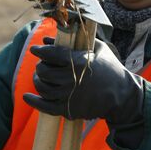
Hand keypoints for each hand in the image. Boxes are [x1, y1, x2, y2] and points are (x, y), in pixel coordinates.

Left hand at [23, 38, 143, 125]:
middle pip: (44, 71)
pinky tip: (27, 96)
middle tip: (42, 65)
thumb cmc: (110, 68)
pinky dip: (33, 101)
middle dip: (40, 66)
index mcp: (80, 62)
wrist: (123, 96)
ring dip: (38, 80)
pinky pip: (45, 107)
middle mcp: (73, 79)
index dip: (40, 51)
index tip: (35, 49)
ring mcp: (70, 96)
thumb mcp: (97, 49)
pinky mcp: (69, 110)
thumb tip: (47, 39)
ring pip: (43, 87)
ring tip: (40, 77)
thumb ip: (73, 41)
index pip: (52, 54)